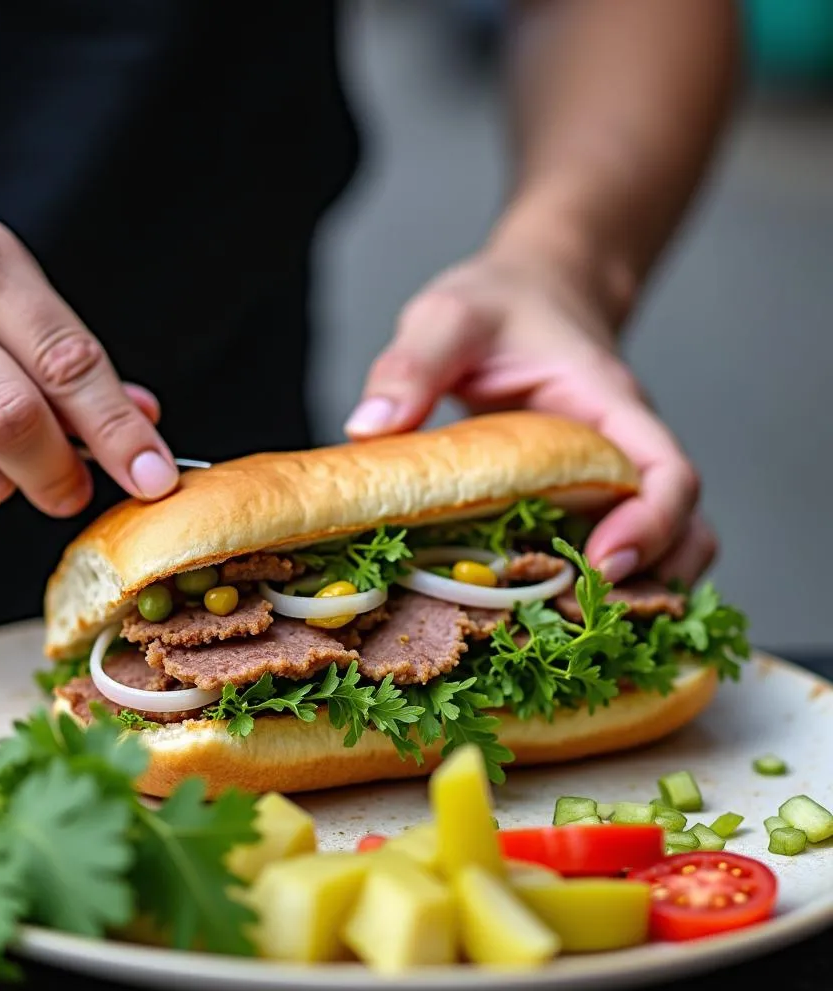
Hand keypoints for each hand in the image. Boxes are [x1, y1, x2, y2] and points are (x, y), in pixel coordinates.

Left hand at [344, 243, 714, 585]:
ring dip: (629, 596)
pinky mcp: (579, 501)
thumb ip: (414, 364)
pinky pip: (603, 551)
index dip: (653, 524)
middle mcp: (621, 451)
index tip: (603, 562)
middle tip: (578, 618)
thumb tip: (370, 429)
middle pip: (682, 529)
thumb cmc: (499, 304)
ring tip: (563, 632)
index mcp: (609, 406)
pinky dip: (587, 588)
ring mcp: (605, 481)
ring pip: (657, 550)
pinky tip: (534, 614)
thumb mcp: (448, 317)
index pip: (669, 472)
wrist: (529, 296)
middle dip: (649, 582)